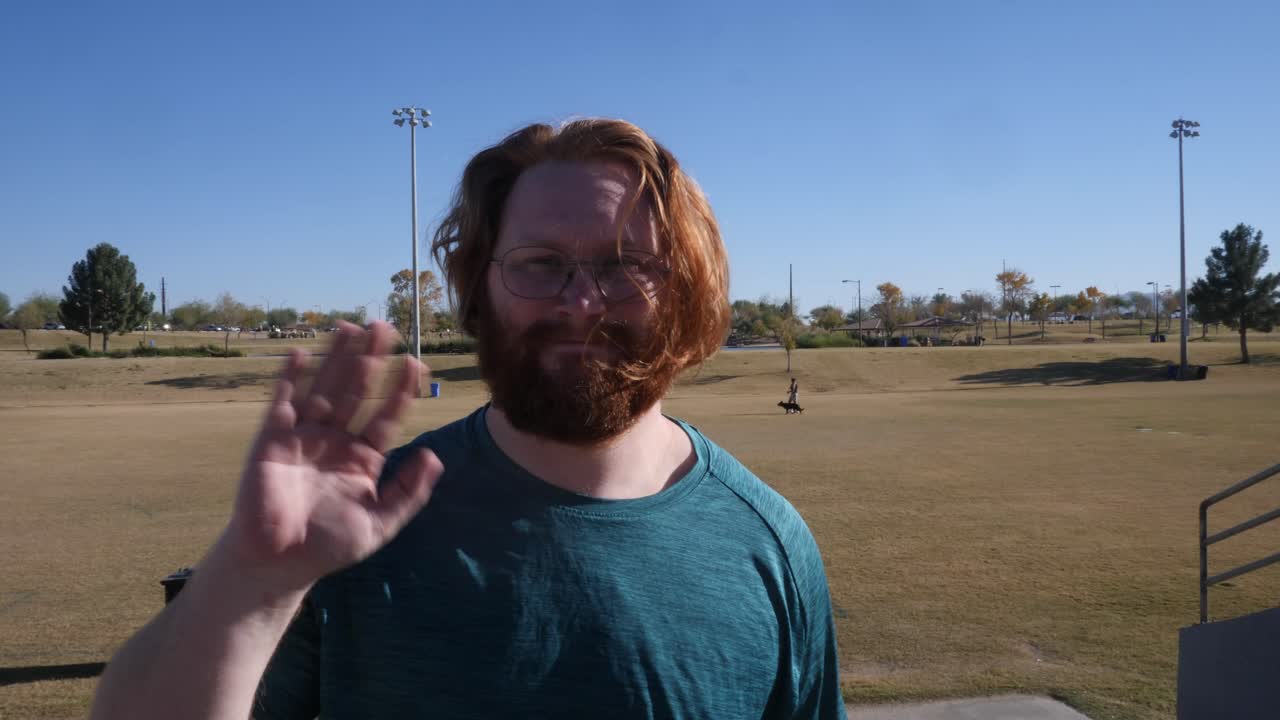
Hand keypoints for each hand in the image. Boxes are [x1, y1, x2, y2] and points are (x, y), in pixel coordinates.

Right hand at [221, 321, 442, 593]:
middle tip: (385, 327)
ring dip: (337, 357)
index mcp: (362, 458)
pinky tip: (303, 353)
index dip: (401, 390)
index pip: (386, 415)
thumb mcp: (379, 523)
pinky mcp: (272, 439)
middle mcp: (335, 440)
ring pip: (324, 387)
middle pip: (356, 391)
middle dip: (370, 359)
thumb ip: (408, 492)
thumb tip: (435, 457)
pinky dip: (291, 377)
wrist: (277, 564)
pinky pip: (283, 402)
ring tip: (352, 326)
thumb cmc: (328, 547)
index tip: (417, 364)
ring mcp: (304, 437)